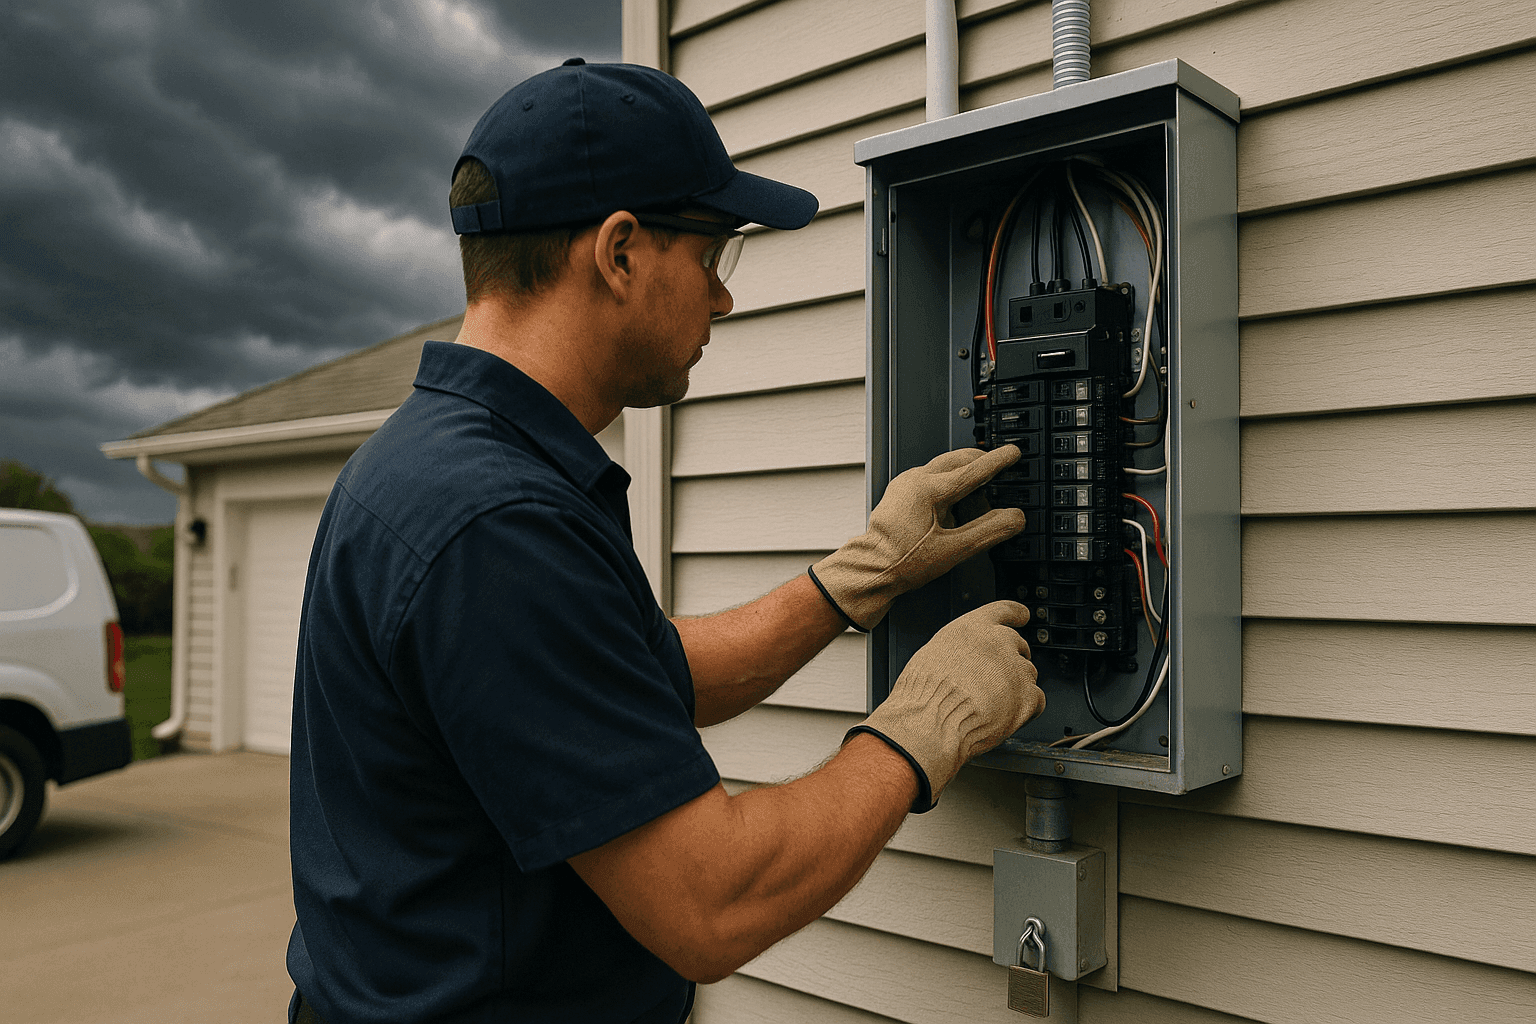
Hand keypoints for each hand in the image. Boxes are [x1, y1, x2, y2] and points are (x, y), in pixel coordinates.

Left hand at [810, 446, 1026, 629]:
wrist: (871, 569)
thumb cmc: (903, 562)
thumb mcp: (954, 550)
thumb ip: (988, 532)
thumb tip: (1014, 518)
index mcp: (928, 490)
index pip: (972, 470)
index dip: (998, 461)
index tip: (1014, 452)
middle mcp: (914, 480)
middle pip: (957, 460)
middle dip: (981, 461)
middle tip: (1000, 466)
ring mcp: (905, 484)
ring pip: (943, 466)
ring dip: (964, 472)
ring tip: (981, 489)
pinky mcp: (900, 492)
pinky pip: (930, 476)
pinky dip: (948, 481)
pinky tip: (955, 500)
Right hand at [848, 601, 1042, 810]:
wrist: (931, 723)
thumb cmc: (924, 694)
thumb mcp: (932, 654)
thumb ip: (958, 648)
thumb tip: (964, 658)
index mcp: (974, 628)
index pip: (1004, 611)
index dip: (1015, 614)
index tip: (1022, 615)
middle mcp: (999, 643)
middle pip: (1017, 646)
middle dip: (1009, 661)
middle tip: (994, 680)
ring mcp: (1016, 670)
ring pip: (1027, 674)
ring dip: (1015, 687)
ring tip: (992, 704)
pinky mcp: (1027, 698)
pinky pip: (1036, 700)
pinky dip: (1025, 709)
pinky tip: (1007, 716)